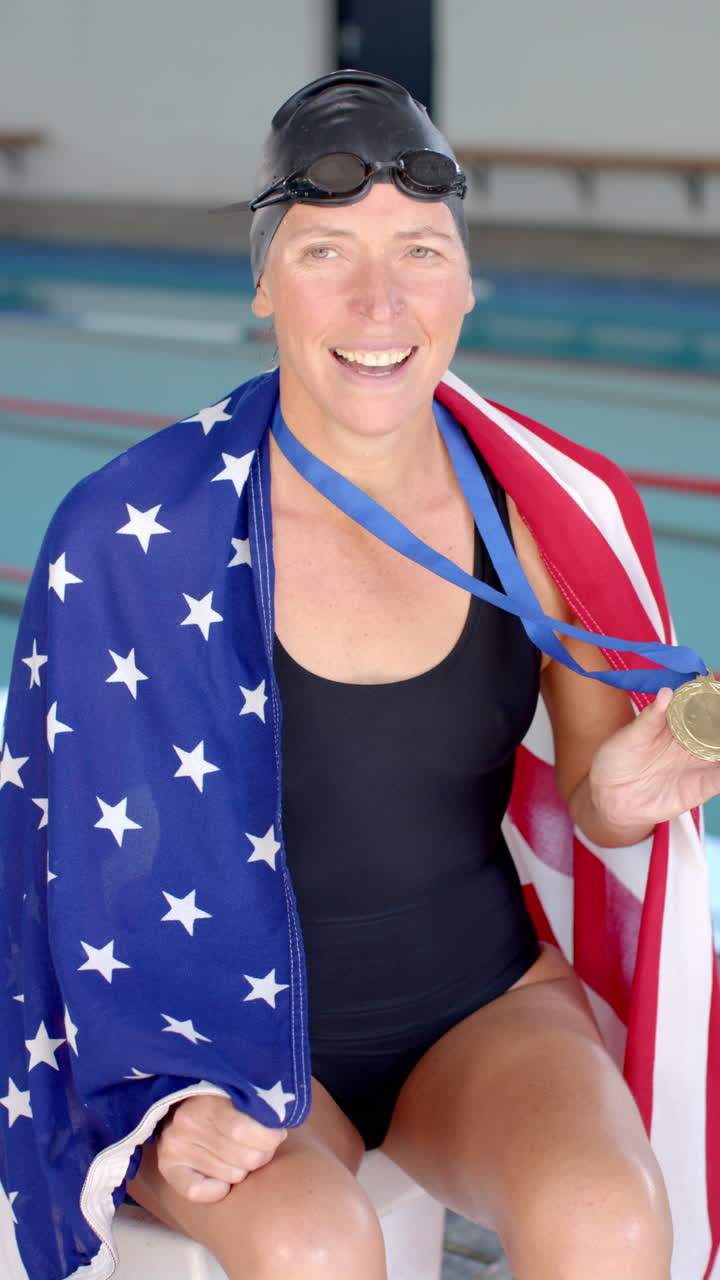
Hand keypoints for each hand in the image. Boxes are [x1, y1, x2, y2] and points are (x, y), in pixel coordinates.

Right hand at [156, 1094, 286, 1202]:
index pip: (246, 1131)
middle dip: (261, 1153)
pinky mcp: (167, 1166)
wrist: (184, 1097)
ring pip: (232, 1176)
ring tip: (238, 1151)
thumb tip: (282, 1118)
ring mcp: (174, 1145)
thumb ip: (260, 1104)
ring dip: (242, 1168)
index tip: (277, 1132)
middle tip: (259, 1143)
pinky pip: (198, 1192)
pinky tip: (221, 1175)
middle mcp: (187, 1123)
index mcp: (208, 1100)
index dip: (270, 1137)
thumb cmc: (226, 1096)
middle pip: (247, 1158)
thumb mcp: (242, 1090)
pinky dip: (216, 1189)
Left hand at [585, 688, 719, 838]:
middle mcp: (693, 739)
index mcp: (677, 720)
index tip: (718, 679)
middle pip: (719, 725)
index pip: (703, 700)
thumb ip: (650, 718)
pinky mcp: (701, 786)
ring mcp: (699, 762)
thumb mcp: (629, 736)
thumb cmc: (616, 760)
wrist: (609, 798)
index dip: (713, 690)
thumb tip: (666, 692)